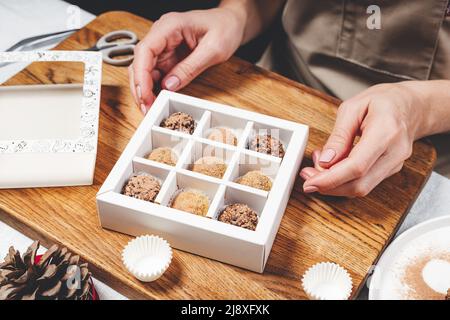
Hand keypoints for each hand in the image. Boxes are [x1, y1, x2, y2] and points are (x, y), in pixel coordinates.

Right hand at [129, 7, 245, 113]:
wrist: (231, 22)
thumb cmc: (225, 27)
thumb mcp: (213, 49)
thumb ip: (191, 67)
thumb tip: (169, 85)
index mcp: (170, 26)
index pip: (145, 50)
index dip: (141, 74)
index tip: (144, 94)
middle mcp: (161, 35)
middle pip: (140, 62)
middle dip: (140, 86)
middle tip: (146, 107)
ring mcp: (163, 46)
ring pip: (144, 70)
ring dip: (145, 90)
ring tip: (150, 107)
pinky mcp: (168, 57)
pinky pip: (155, 73)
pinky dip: (154, 88)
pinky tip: (157, 100)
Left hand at [300, 82, 432, 196]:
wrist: (411, 106)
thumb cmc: (384, 101)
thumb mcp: (353, 108)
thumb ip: (339, 135)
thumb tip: (325, 160)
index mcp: (386, 132)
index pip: (357, 166)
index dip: (331, 179)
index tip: (311, 182)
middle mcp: (394, 153)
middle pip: (359, 184)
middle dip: (328, 186)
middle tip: (307, 176)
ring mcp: (395, 164)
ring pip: (361, 188)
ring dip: (334, 184)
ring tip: (317, 167)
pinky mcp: (390, 170)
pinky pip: (365, 182)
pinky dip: (344, 179)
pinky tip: (332, 167)